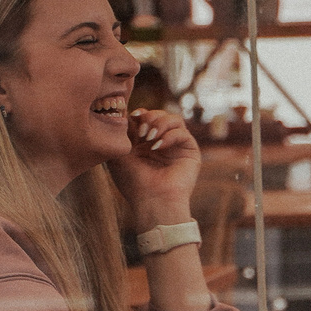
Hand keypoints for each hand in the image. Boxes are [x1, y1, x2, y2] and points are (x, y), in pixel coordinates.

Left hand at [116, 107, 199, 222]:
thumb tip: (125, 110)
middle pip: (160, 114)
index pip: (145, 116)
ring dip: (160, 123)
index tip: (131, 118)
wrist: (152, 201)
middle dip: (149, 117)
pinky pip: (183, 132)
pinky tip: (158, 147)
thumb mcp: (120, 154)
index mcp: (145, 142)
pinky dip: (169, 135)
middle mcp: (162, 142)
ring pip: (174, 119)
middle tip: (141, 131)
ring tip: (150, 137)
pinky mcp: (190, 151)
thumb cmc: (133, 182)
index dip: (139, 114)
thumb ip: (122, 132)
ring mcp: (177, 146)